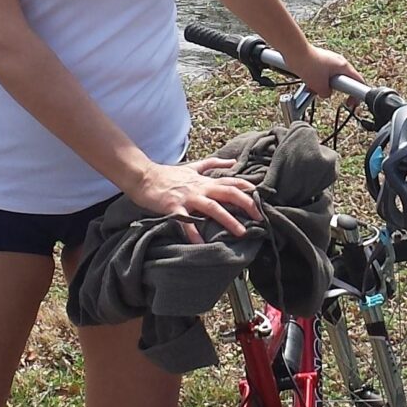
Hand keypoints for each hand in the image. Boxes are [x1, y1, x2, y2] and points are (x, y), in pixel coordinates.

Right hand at [126, 158, 261, 238]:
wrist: (144, 177)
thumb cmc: (169, 175)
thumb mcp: (193, 167)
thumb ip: (212, 165)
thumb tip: (231, 162)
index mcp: (205, 180)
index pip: (232, 182)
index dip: (248, 188)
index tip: (262, 198)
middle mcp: (200, 188)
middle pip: (228, 193)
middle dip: (246, 204)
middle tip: (260, 218)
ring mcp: (188, 198)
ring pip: (212, 207)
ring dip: (228, 219)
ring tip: (241, 232)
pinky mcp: (173, 207)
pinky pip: (185, 222)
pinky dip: (193, 233)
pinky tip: (201, 244)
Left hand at [284, 43, 359, 99]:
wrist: (295, 52)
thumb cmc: (308, 64)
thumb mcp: (320, 87)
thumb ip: (326, 93)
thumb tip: (326, 94)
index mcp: (343, 66)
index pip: (358, 81)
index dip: (357, 95)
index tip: (352, 103)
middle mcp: (338, 61)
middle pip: (344, 80)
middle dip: (338, 90)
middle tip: (336, 98)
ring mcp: (329, 60)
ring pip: (332, 77)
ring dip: (325, 86)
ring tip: (315, 89)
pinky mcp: (320, 60)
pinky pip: (323, 74)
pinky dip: (318, 80)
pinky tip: (309, 84)